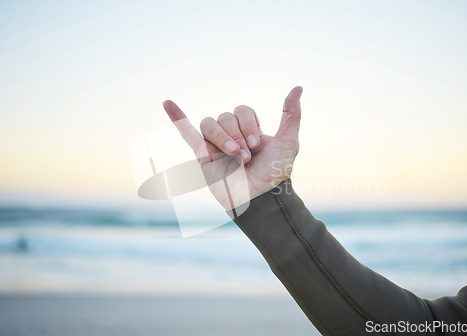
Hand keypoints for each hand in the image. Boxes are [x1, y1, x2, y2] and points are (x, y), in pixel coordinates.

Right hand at [163, 86, 302, 209]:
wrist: (260, 198)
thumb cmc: (275, 174)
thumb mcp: (288, 142)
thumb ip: (291, 115)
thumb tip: (298, 88)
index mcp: (248, 130)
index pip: (242, 110)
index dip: (248, 123)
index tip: (256, 145)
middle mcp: (231, 135)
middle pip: (225, 116)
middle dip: (237, 135)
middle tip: (246, 157)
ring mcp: (215, 145)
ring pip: (209, 123)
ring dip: (222, 138)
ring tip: (235, 157)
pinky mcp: (202, 156)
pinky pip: (187, 133)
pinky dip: (177, 118)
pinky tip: (167, 103)